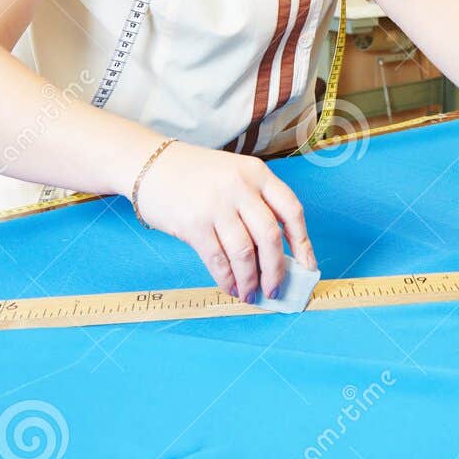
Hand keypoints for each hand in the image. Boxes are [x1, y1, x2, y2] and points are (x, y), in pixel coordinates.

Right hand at [133, 141, 317, 301]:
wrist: (151, 164)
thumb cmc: (197, 176)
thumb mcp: (235, 175)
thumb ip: (257, 205)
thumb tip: (278, 255)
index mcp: (257, 173)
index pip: (291, 210)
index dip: (303, 242)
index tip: (308, 267)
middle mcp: (239, 187)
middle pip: (270, 236)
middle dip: (276, 270)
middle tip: (276, 289)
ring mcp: (216, 205)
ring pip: (245, 253)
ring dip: (250, 280)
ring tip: (251, 294)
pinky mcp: (193, 224)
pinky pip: (217, 260)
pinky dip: (227, 279)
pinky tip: (231, 287)